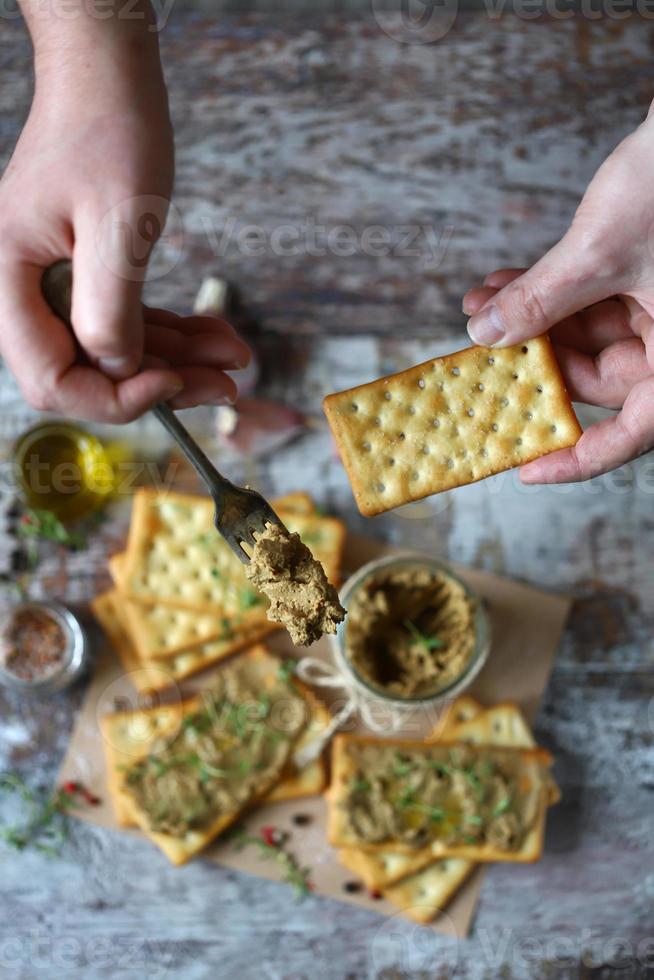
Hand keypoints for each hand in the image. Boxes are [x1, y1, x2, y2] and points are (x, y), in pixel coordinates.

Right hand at [0, 5, 249, 422]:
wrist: (109, 73)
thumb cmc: (107, 128)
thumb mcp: (117, 224)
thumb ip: (110, 310)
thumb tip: (118, 373)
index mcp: (8, 279)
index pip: (51, 378)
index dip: (112, 396)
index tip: (170, 382)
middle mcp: (24, 289)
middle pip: (90, 371)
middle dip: (162, 383)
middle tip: (225, 384)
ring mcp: (56, 283)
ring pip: (118, 350)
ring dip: (180, 359)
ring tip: (236, 354)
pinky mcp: (87, 274)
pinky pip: (129, 319)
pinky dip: (173, 331)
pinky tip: (216, 333)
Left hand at [464, 107, 653, 483]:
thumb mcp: (599, 252)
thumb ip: (541, 300)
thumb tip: (484, 337)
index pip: (634, 432)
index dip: (579, 459)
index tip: (526, 468)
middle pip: (601, 379)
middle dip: (535, 361)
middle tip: (483, 354)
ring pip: (589, 336)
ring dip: (533, 320)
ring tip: (482, 304)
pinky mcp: (650, 277)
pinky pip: (594, 301)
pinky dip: (552, 293)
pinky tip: (505, 281)